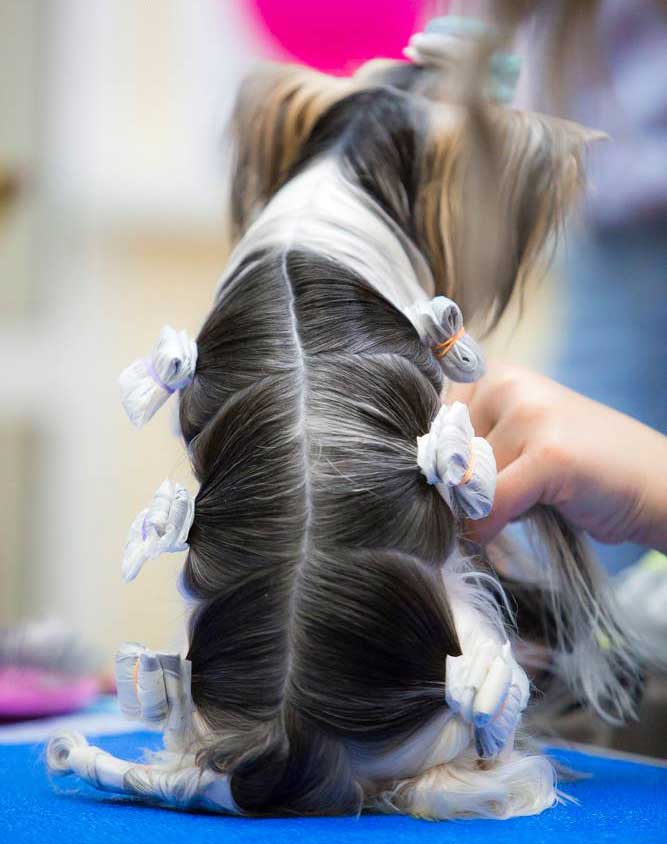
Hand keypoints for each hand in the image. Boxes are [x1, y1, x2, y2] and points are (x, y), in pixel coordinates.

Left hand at [448, 363, 666, 549]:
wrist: (656, 484)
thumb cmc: (577, 471)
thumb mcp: (514, 445)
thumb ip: (468, 452)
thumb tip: (419, 484)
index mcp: (493, 374)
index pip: (429, 426)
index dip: (443, 464)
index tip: (468, 478)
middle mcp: (506, 382)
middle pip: (443, 456)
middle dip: (465, 488)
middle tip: (510, 490)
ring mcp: (529, 413)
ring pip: (464, 482)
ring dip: (487, 507)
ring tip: (533, 495)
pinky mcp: (547, 453)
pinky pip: (489, 503)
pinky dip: (490, 527)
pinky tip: (517, 521)